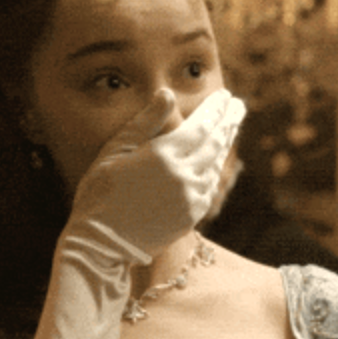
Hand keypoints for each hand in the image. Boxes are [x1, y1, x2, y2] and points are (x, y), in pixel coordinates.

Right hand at [67, 88, 244, 261]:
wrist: (101, 244)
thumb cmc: (99, 193)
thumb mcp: (114, 151)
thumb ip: (145, 123)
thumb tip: (167, 94)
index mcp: (163, 154)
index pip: (201, 124)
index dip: (215, 109)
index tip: (225, 96)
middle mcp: (183, 175)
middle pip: (215, 143)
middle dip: (229, 121)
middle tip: (239, 105)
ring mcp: (190, 198)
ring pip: (215, 166)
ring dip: (224, 145)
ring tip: (229, 129)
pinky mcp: (191, 217)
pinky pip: (209, 188)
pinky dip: (213, 171)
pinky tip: (214, 162)